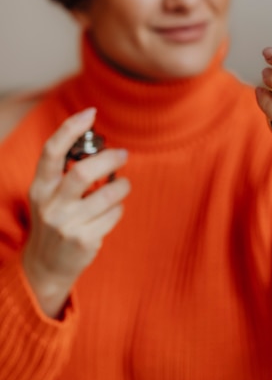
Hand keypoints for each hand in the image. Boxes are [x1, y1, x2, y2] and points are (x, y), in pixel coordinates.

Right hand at [22, 108, 129, 317]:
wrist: (45, 266)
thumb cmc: (55, 218)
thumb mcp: (49, 194)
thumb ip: (66, 171)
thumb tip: (99, 143)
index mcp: (40, 187)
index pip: (51, 152)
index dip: (70, 129)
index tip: (90, 113)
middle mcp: (50, 205)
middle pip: (83, 172)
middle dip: (109, 159)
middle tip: (123, 154)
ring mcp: (66, 225)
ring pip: (107, 195)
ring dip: (122, 186)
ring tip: (123, 185)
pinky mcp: (83, 241)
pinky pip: (113, 215)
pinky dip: (119, 208)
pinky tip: (113, 210)